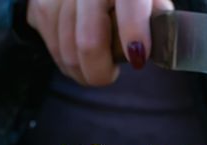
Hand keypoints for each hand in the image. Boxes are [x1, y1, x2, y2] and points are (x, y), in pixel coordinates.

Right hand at [27, 0, 173, 85]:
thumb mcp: (149, 1)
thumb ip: (160, 20)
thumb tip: (166, 48)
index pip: (128, 1)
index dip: (132, 32)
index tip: (138, 58)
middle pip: (88, 42)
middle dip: (100, 73)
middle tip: (110, 76)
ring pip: (67, 53)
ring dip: (83, 72)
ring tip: (96, 65)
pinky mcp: (40, 6)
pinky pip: (53, 50)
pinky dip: (68, 63)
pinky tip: (79, 56)